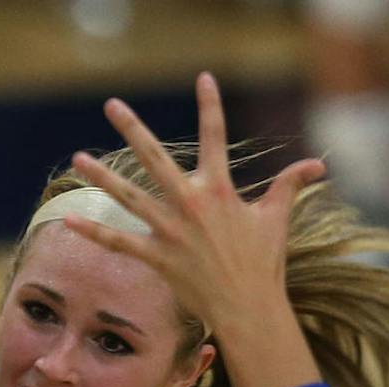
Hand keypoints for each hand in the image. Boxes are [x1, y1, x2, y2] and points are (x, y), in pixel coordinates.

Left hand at [61, 75, 323, 342]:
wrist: (248, 306)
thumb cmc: (264, 262)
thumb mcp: (277, 217)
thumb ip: (291, 184)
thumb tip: (319, 164)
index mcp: (220, 190)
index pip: (215, 137)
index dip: (211, 106)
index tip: (203, 78)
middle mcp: (191, 204)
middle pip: (155, 159)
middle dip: (132, 129)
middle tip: (112, 105)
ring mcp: (171, 231)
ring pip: (129, 196)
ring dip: (102, 177)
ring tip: (78, 157)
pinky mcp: (157, 257)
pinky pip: (119, 242)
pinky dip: (93, 232)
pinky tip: (68, 220)